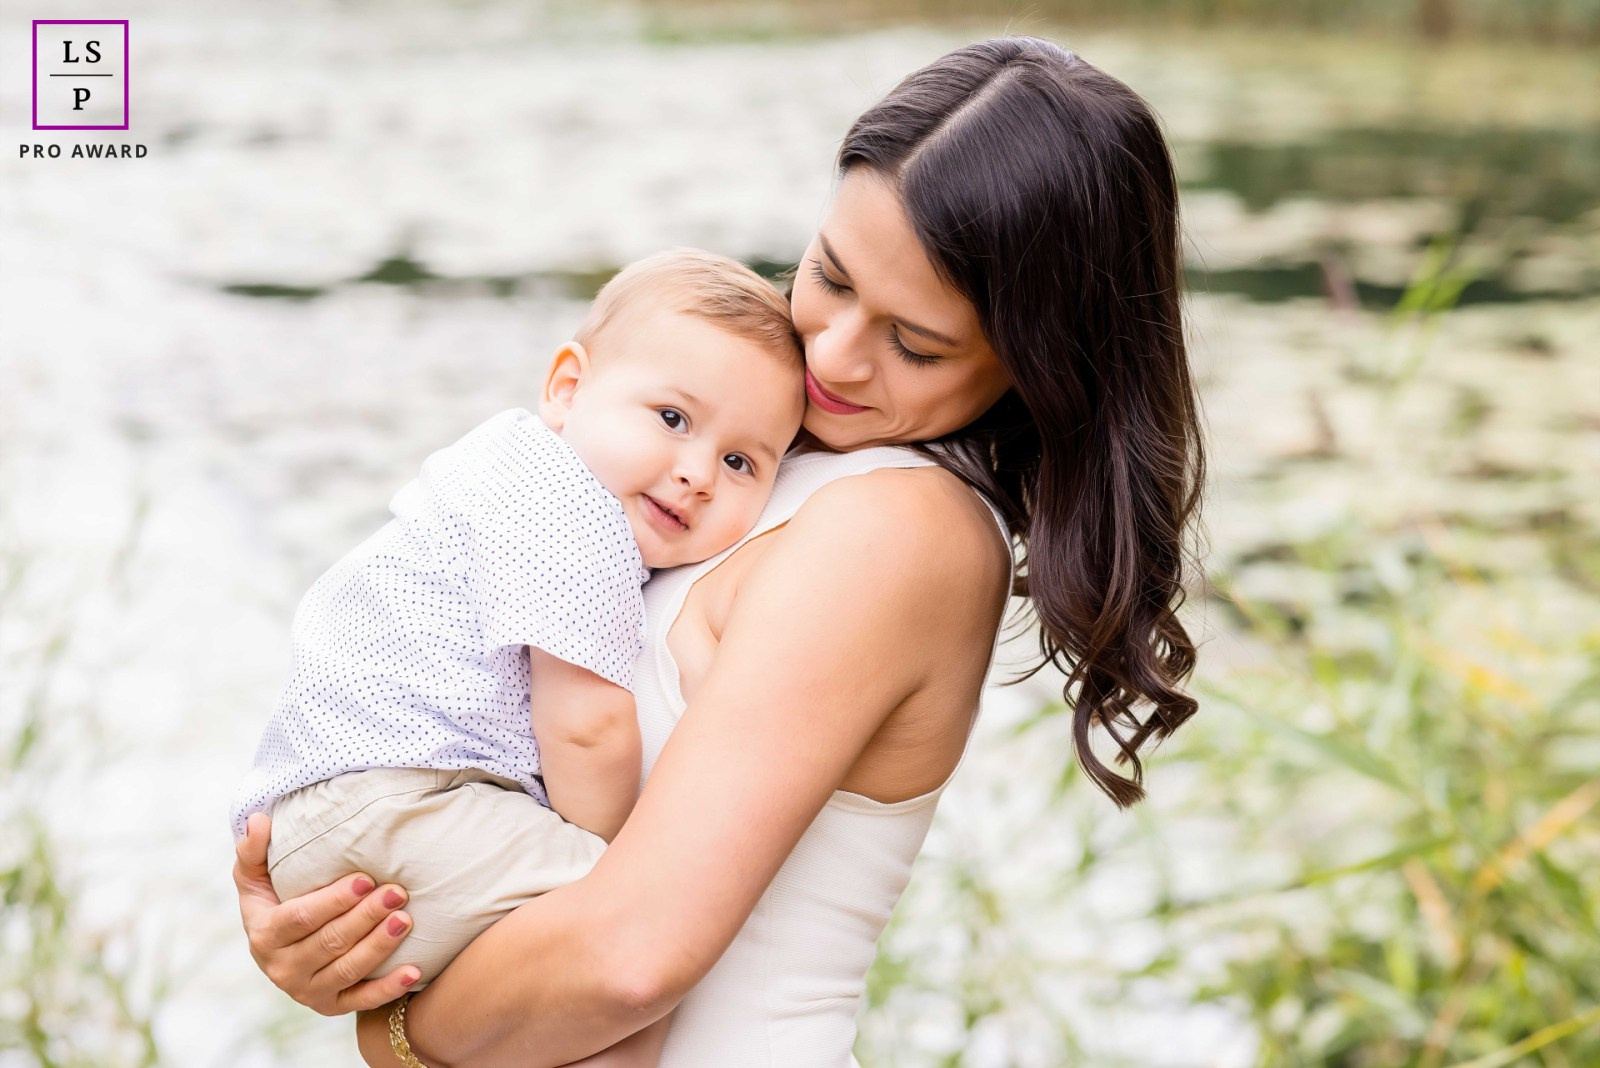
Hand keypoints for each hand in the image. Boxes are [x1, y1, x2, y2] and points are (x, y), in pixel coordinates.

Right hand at [234, 812, 421, 1013]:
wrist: (279, 950)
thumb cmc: (273, 901)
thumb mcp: (254, 878)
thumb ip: (253, 850)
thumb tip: (259, 820)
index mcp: (264, 935)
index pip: (300, 919)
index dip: (333, 901)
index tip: (366, 879)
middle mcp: (283, 969)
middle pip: (329, 943)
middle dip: (365, 917)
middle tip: (397, 892)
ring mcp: (308, 991)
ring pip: (347, 970)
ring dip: (379, 946)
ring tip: (406, 920)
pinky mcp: (331, 1006)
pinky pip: (361, 1002)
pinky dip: (387, 990)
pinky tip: (413, 972)